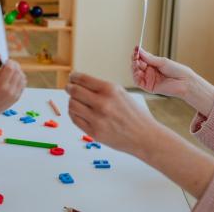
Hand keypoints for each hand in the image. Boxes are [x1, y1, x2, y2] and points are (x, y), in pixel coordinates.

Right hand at [0, 60, 26, 114]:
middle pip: (17, 72)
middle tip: (10, 63)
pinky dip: (21, 77)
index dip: (9, 62)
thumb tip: (6, 62)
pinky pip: (23, 83)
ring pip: (22, 77)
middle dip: (14, 65)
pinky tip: (15, 76)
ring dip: (18, 71)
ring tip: (12, 70)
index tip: (7, 59)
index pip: (10, 68)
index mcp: (1, 86)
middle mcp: (10, 90)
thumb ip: (0, 72)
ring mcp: (15, 94)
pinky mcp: (18, 96)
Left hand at [67, 71, 213, 199]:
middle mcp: (102, 103)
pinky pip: (75, 119)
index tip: (72, 77)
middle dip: (69, 88)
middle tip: (69, 88)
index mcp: (110, 90)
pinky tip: (79, 112)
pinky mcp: (93, 132)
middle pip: (74, 91)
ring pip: (72, 105)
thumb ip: (102, 88)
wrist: (145, 136)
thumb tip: (80, 82)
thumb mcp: (121, 93)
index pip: (82, 79)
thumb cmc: (134, 114)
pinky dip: (74, 114)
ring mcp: (97, 119)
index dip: (74, 77)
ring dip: (71, 101)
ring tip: (75, 101)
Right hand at [132, 47, 213, 115]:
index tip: (135, 49)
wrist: (185, 82)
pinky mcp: (149, 87)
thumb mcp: (162, 61)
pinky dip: (136, 76)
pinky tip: (138, 72)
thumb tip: (139, 50)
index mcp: (153, 65)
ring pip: (136, 73)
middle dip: (135, 60)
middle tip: (135, 56)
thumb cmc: (177, 70)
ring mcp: (149, 79)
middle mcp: (150, 72)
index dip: (137, 54)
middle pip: (137, 66)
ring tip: (137, 63)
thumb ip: (149, 58)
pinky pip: (138, 82)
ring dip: (134, 68)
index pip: (141, 59)